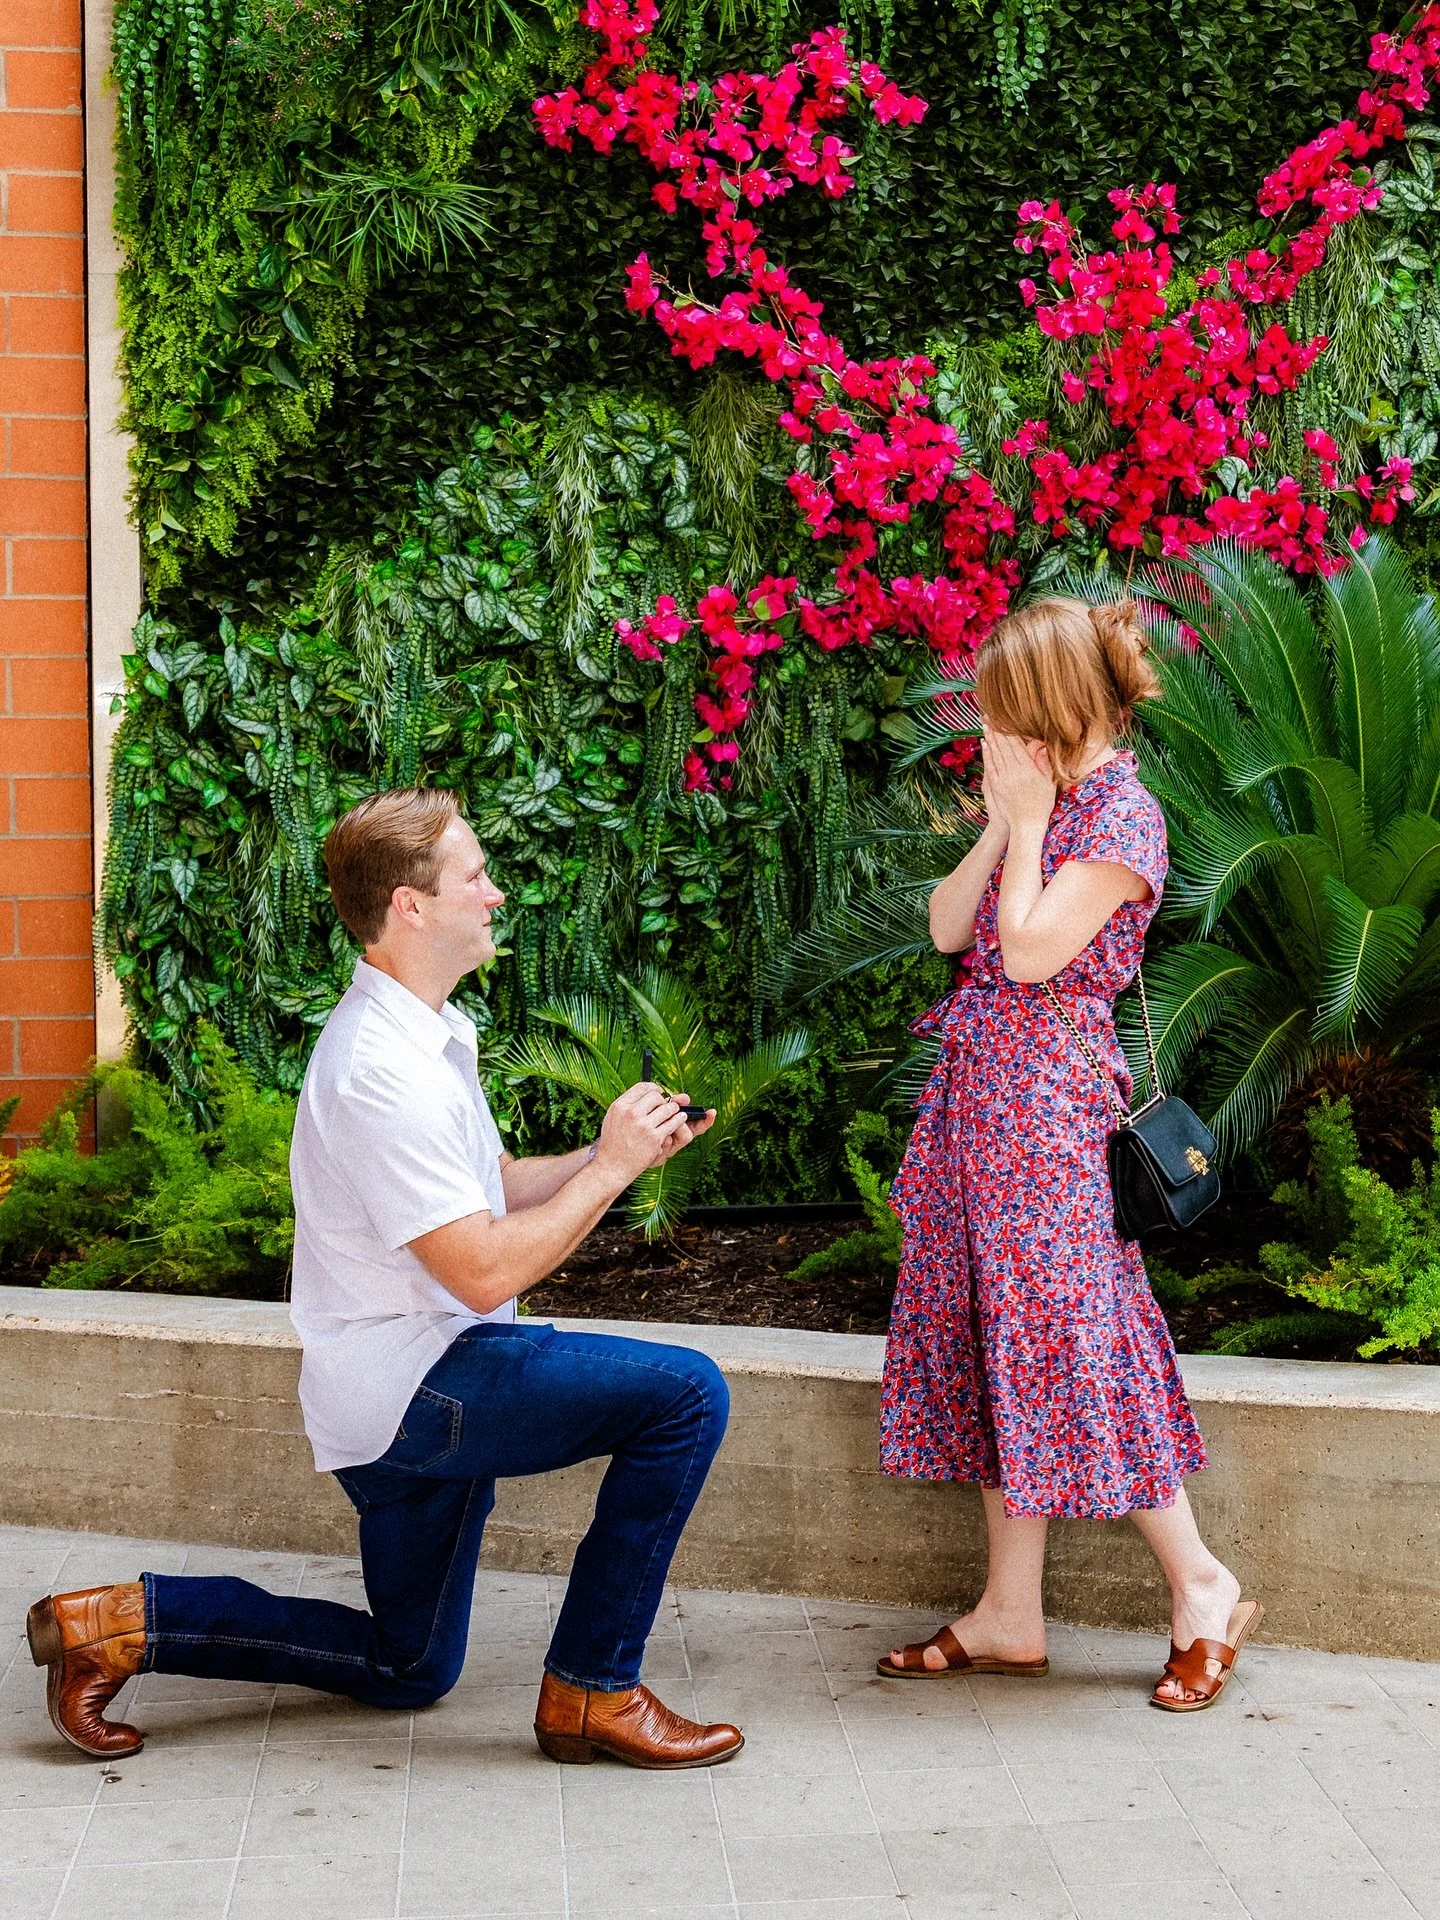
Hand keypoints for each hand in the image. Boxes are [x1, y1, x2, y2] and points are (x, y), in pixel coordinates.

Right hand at [594, 1082, 712, 1182]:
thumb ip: (628, 1105)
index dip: (654, 1088)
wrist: (612, 1165)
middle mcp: (631, 1113)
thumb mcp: (613, 1118)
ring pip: (668, 1109)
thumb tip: (648, 1093)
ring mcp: (643, 1126)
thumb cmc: (614, 1142)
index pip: (642, 1087)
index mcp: (620, 1106)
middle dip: (664, 1100)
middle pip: (656, 1096)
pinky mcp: (654, 1138)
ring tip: (677, 1112)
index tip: (659, 1092)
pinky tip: (680, 1119)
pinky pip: (673, 1123)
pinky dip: (679, 1120)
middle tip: (667, 1105)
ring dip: (675, 1110)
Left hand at [982, 727, 1055, 832]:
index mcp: (1028, 768)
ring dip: (991, 738)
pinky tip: (984, 744)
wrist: (1026, 824)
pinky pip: (990, 765)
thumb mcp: (1049, 783)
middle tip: (990, 716)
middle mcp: (1014, 770)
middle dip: (997, 729)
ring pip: (996, 753)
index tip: (1005, 719)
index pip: (1017, 744)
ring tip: (986, 725)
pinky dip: (987, 753)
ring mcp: (1003, 778)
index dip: (1009, 730)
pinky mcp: (996, 785)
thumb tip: (1042, 748)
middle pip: (1004, 745)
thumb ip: (1044, 765)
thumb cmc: (1041, 804)